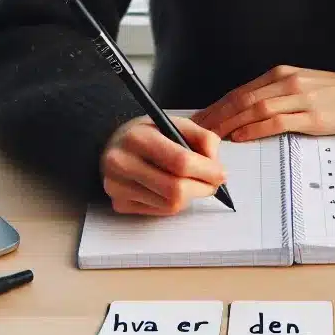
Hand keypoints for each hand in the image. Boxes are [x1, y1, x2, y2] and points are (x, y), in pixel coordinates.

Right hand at [99, 115, 226, 215]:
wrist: (112, 144)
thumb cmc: (149, 134)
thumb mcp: (174, 123)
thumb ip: (202, 137)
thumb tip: (216, 164)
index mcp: (138, 137)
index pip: (180, 162)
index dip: (207, 171)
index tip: (221, 173)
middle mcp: (122, 163)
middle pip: (176, 189)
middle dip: (203, 188)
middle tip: (213, 183)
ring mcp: (117, 187)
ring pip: (170, 205)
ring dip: (190, 197)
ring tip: (191, 183)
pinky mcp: (119, 203)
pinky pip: (159, 212)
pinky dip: (173, 203)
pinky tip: (171, 189)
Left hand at [190, 65, 334, 141]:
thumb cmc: (334, 94)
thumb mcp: (300, 86)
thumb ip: (274, 95)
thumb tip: (244, 113)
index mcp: (281, 74)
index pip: (239, 92)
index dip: (215, 107)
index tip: (197, 121)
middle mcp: (286, 82)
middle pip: (241, 100)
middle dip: (215, 117)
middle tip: (194, 133)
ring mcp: (300, 99)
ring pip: (255, 109)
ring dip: (229, 124)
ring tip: (211, 138)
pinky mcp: (313, 117)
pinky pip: (277, 121)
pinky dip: (255, 129)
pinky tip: (241, 137)